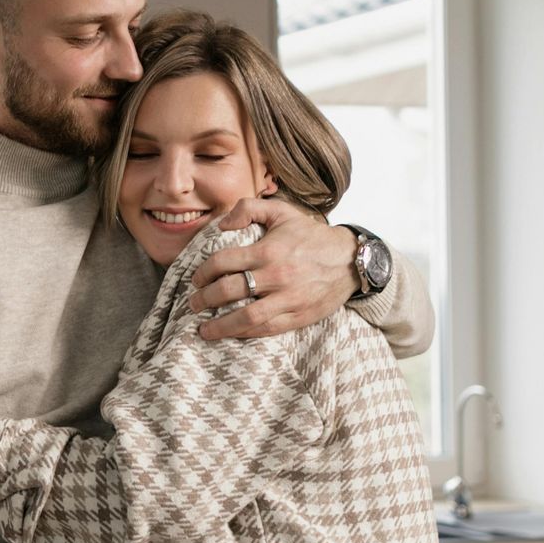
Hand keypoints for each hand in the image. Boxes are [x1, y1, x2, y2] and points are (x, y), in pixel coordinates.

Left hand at [190, 198, 356, 340]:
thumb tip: (222, 224)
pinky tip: (231, 334)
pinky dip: (244, 334)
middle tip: (193, 304)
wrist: (351, 260)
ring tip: (203, 329)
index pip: (223, 262)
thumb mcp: (282, 212)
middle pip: (229, 291)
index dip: (203, 272)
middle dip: (205, 299)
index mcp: (268, 251)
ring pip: (246, 318)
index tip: (195, 279)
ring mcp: (287, 299)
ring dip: (220, 325)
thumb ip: (249, 208)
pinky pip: (266, 330)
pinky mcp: (298, 317)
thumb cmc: (311, 236)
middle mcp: (276, 276)